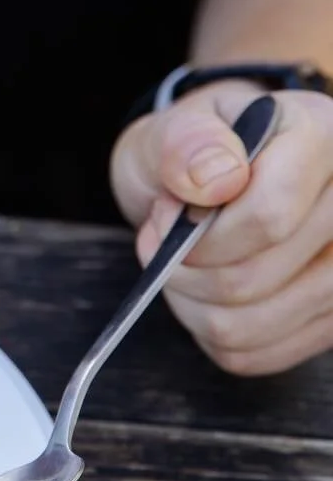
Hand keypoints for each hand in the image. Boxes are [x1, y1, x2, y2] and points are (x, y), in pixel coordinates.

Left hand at [109, 79, 332, 374]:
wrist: (210, 179)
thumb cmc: (197, 152)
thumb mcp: (177, 127)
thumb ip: (188, 143)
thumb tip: (214, 180)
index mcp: (324, 140)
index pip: (268, 216)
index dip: (200, 234)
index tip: (165, 220)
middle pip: (253, 277)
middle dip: (184, 270)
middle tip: (164, 243)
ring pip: (251, 324)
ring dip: (192, 306)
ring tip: (181, 266)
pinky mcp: (329, 318)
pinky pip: (255, 354)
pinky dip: (211, 334)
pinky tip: (205, 295)